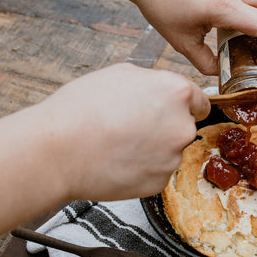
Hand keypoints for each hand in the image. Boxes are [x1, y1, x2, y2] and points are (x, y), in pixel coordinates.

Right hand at [0, 63, 208, 256]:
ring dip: (153, 149)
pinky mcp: (159, 182)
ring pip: (169, 151)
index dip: (184, 105)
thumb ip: (152, 81)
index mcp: (177, 93)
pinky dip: (142, 168)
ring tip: (119, 143)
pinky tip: (118, 160)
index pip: (199, 101)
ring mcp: (172, 158)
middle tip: (132, 126)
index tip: (172, 110)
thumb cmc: (82, 108)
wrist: (58, 151)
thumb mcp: (119, 73)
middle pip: (184, 126)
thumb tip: (160, 88)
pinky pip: (156, 172)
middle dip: (165, 126)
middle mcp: (182, 126)